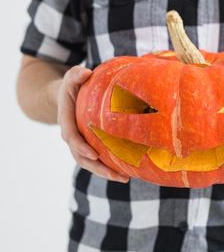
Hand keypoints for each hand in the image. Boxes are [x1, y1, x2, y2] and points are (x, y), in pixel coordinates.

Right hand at [57, 66, 128, 182]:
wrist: (69, 96)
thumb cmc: (73, 86)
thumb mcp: (72, 78)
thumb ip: (75, 75)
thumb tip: (85, 73)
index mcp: (67, 122)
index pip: (72, 138)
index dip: (81, 148)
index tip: (93, 154)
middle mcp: (73, 137)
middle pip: (82, 158)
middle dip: (98, 168)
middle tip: (115, 175)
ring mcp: (82, 144)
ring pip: (91, 163)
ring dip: (106, 172)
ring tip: (125, 179)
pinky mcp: (91, 146)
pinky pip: (99, 160)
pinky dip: (111, 167)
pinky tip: (129, 172)